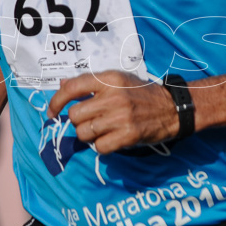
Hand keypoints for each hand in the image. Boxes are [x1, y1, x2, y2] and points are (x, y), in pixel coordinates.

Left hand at [48, 71, 180, 154]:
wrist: (173, 108)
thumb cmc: (142, 93)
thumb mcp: (118, 80)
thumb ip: (90, 83)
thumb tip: (62, 85)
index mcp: (109, 79)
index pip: (72, 88)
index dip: (56, 101)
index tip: (52, 112)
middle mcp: (113, 96)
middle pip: (75, 115)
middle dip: (77, 121)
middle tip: (89, 121)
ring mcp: (121, 117)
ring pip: (84, 133)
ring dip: (88, 135)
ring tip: (101, 130)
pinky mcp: (128, 135)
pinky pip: (99, 147)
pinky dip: (101, 146)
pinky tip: (111, 139)